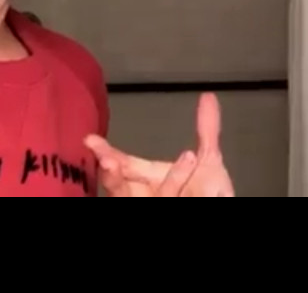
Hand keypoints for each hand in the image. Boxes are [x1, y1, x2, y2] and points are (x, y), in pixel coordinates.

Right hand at [84, 92, 234, 196]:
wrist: (217, 209)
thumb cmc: (207, 192)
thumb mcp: (208, 159)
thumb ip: (207, 129)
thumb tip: (208, 96)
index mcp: (147, 178)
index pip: (123, 164)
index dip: (106, 153)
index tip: (90, 139)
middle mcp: (142, 194)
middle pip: (119, 186)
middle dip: (112, 174)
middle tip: (108, 161)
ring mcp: (151, 202)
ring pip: (135, 196)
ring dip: (157, 181)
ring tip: (173, 159)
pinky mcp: (159, 210)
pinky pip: (166, 199)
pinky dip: (175, 186)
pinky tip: (200, 180)